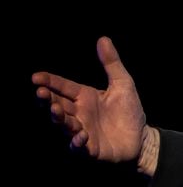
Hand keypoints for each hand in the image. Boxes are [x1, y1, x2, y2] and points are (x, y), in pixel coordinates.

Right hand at [33, 36, 148, 163]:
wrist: (142, 138)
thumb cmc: (130, 112)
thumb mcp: (123, 84)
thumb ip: (112, 63)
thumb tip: (103, 38)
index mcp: (84, 97)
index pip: (62, 87)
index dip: (49, 82)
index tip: (36, 77)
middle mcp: (78, 113)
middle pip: (57, 105)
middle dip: (48, 100)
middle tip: (41, 93)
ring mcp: (82, 131)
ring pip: (64, 124)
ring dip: (59, 118)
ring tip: (56, 110)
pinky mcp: (90, 148)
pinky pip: (79, 146)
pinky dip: (77, 142)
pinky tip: (80, 135)